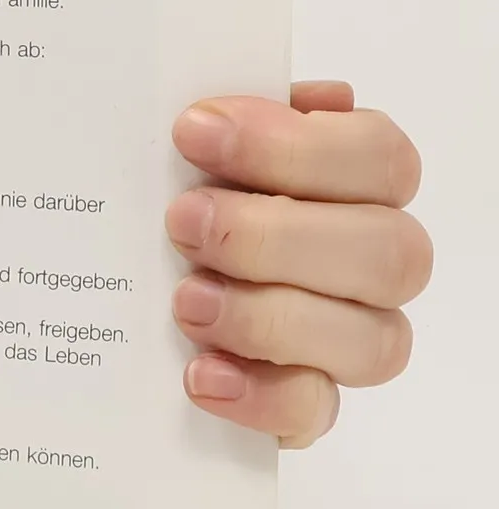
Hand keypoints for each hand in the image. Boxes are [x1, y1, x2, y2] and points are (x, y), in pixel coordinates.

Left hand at [168, 82, 429, 447]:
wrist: (120, 297)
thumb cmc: (170, 201)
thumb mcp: (182, 153)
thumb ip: (221, 121)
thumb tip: (245, 97)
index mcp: (353, 183)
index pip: (378, 157)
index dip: (296, 145)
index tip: (194, 130)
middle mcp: (370, 261)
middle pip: (389, 251)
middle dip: (277, 234)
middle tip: (182, 220)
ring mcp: (348, 338)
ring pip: (372, 338)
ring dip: (271, 315)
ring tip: (184, 299)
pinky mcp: (306, 404)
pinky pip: (315, 410)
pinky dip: (259, 393)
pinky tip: (199, 373)